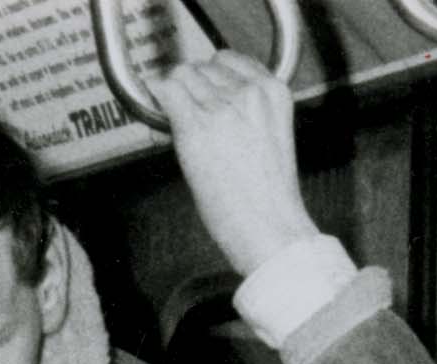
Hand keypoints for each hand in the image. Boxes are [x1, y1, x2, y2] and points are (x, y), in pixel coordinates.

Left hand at [154, 41, 320, 280]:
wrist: (271, 229)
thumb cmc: (270, 198)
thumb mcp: (272, 137)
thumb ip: (251, 109)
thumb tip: (212, 95)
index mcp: (274, 92)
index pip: (230, 59)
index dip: (214, 79)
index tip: (209, 99)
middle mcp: (248, 92)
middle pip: (203, 67)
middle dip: (196, 91)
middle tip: (199, 125)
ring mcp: (221, 107)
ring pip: (182, 77)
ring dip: (179, 101)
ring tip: (192, 135)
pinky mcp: (195, 125)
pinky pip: (166, 90)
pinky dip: (162, 102)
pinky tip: (170, 125)